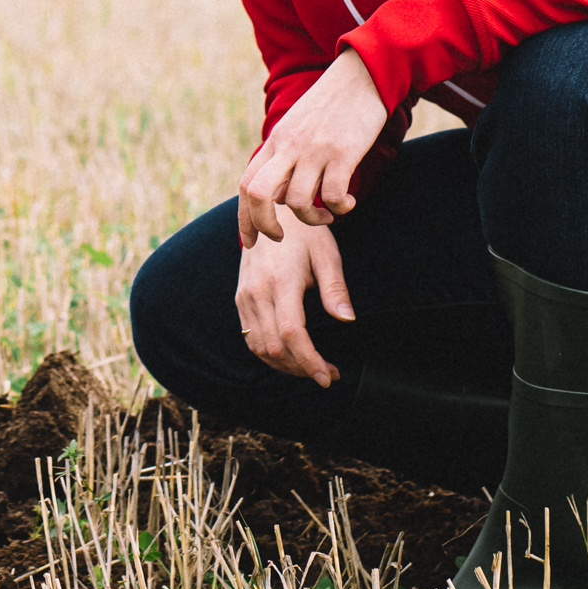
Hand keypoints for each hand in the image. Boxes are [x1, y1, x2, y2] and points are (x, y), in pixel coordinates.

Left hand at [235, 49, 394, 245]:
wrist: (362, 75)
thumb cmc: (332, 105)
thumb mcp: (297, 126)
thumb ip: (284, 158)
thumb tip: (280, 196)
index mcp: (276, 141)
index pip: (246, 184)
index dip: (244, 218)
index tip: (250, 242)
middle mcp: (289, 146)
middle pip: (259, 195)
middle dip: (264, 226)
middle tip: (281, 238)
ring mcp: (314, 150)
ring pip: (297, 202)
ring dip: (312, 219)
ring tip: (327, 214)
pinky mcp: (342, 153)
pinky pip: (332, 196)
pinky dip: (340, 208)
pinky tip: (348, 203)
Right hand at [235, 215, 354, 386]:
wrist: (270, 211)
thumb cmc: (304, 233)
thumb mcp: (326, 255)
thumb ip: (335, 288)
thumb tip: (347, 319)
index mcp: (281, 281)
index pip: (293, 333)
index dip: (310, 361)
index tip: (327, 376)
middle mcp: (258, 292)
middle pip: (275, 347)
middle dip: (302, 368)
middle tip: (328, 373)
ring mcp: (245, 297)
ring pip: (260, 347)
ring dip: (286, 366)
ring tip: (311, 368)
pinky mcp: (240, 299)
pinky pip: (251, 338)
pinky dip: (270, 354)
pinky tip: (291, 356)